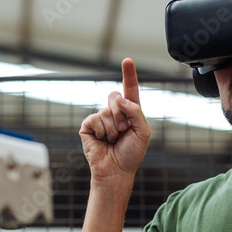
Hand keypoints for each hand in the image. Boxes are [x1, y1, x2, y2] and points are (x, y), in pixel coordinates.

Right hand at [79, 58, 150, 184]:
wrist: (117, 171)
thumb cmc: (131, 154)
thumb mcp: (144, 131)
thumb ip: (136, 111)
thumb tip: (120, 98)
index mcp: (129, 112)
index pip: (129, 89)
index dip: (128, 74)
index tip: (127, 60)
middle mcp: (114, 112)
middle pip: (114, 96)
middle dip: (121, 114)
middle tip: (123, 131)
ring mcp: (100, 118)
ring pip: (106, 111)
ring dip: (112, 128)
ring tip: (113, 140)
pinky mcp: (87, 126)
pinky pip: (94, 119)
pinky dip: (101, 131)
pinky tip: (102, 141)